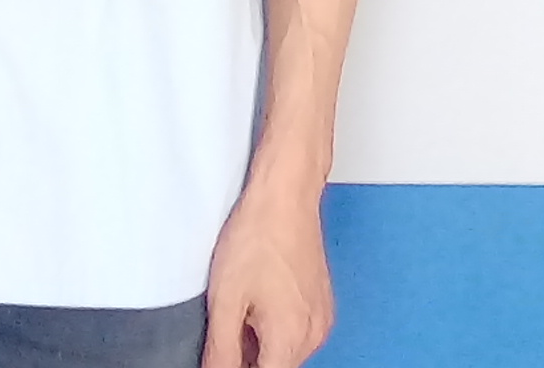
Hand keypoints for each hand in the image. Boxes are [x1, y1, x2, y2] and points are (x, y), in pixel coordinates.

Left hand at [199, 182, 335, 367]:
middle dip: (246, 358)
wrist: (286, 194)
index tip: (223, 355)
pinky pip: (295, 332)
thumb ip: (221, 352)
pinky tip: (258, 299)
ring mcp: (321, 318)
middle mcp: (314, 333)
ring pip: (284, 352)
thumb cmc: (260, 233)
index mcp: (291, 337)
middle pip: (274, 367)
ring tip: (242, 307)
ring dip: (260, 344)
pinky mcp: (322, 304)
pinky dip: (274, 327)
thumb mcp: (224, 300)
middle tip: (227, 326)